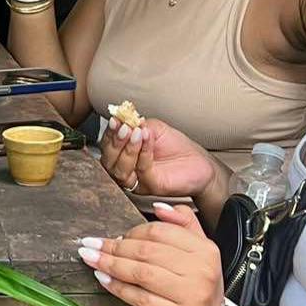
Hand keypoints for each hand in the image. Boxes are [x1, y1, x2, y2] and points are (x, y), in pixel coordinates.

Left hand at [78, 203, 223, 305]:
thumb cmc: (199, 290)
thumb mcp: (201, 254)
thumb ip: (184, 224)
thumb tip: (158, 207)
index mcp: (205, 250)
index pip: (160, 232)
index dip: (131, 232)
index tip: (113, 235)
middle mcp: (200, 270)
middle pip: (146, 251)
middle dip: (114, 247)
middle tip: (91, 244)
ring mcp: (189, 295)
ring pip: (140, 273)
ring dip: (110, 264)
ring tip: (90, 258)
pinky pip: (139, 298)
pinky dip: (117, 287)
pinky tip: (103, 280)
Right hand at [99, 115, 220, 200]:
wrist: (198, 162)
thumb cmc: (176, 147)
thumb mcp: (153, 128)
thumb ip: (136, 124)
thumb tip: (121, 118)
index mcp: (123, 155)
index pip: (107, 147)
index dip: (108, 134)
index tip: (115, 120)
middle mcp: (126, 171)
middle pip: (108, 161)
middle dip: (115, 142)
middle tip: (125, 127)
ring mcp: (137, 181)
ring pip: (120, 169)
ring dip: (127, 147)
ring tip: (138, 132)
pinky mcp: (151, 187)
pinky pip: (142, 170)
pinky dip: (143, 152)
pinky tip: (148, 138)